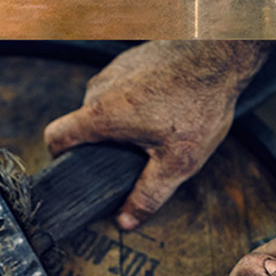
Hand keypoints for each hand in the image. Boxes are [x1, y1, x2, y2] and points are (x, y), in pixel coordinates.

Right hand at [44, 41, 261, 228]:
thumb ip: (147, 195)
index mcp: (102, 113)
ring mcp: (117, 68)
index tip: (74, 170)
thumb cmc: (198, 103)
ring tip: (156, 131)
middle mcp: (101, 86)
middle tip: (134, 158)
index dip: (58, 157)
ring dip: (121, 120)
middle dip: (103, 144)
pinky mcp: (133, 57)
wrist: (219, 53)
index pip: (55, 136)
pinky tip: (164, 107)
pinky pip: (122, 85)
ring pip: (105, 103)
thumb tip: (124, 222)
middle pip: (84, 123)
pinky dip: (135, 99)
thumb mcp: (176, 162)